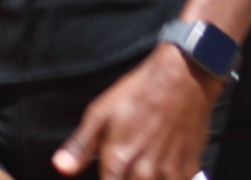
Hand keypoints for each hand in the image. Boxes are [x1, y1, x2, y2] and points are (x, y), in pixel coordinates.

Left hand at [53, 43, 221, 179]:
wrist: (182, 79)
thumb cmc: (138, 94)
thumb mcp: (101, 113)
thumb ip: (81, 146)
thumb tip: (61, 168)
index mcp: (118, 161)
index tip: (107, 175)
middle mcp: (144, 173)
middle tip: (122, 167)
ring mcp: (169, 175)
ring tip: (139, 166)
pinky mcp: (189, 172)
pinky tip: (157, 168)